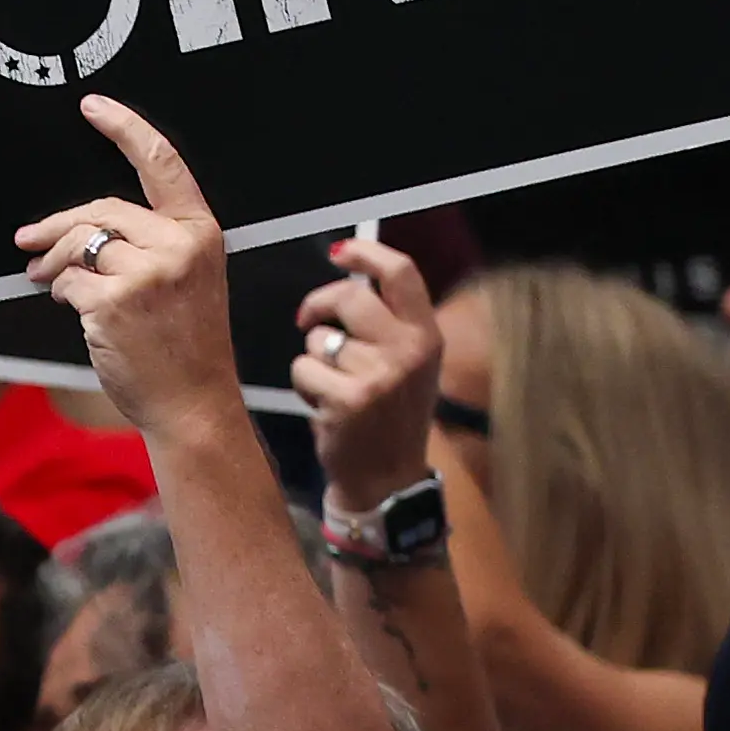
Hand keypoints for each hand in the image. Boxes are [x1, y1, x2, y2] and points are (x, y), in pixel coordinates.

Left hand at [18, 95, 232, 435]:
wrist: (192, 403)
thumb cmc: (187, 346)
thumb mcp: (187, 279)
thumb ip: (150, 242)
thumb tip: (78, 225)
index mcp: (198, 232)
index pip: (161, 164)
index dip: (125, 128)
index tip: (95, 107)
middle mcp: (177, 245)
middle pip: (101, 209)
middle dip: (57, 226)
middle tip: (29, 240)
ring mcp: (146, 272)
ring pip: (77, 243)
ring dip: (50, 260)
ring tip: (42, 277)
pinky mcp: (113, 300)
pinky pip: (67, 280)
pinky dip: (61, 293)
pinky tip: (73, 308)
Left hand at [288, 229, 440, 506]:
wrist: (388, 478)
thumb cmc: (390, 414)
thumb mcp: (409, 363)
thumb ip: (389, 321)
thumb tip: (349, 270)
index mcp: (427, 336)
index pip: (401, 273)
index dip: (366, 253)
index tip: (339, 252)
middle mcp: (410, 352)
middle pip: (349, 297)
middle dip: (320, 307)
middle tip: (312, 323)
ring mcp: (380, 377)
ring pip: (319, 337)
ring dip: (315, 358)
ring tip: (336, 386)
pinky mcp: (349, 401)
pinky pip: (303, 368)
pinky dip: (304, 386)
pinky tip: (325, 406)